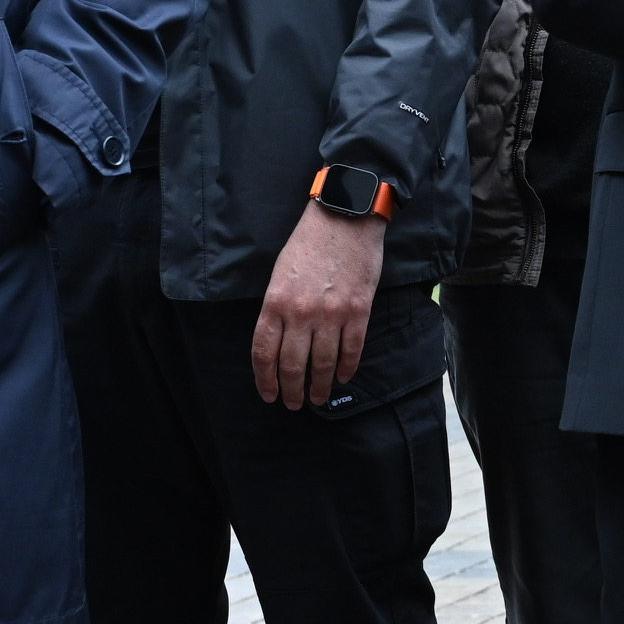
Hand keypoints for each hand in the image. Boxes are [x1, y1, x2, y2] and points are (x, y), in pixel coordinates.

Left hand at [252, 200, 388, 407]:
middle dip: (291, 390)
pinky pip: (351, 350)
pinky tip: (342, 377)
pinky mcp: (358, 311)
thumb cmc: (308, 243)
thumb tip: (280, 342)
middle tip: (294, 404)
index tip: (269, 394)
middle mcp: (301, 313)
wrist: (345, 219)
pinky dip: (346, 368)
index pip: (264, 352)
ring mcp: (332, 314)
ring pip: (322, 363)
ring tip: (318, 398)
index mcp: (275, 302)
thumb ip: (277, 308)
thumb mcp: (280, 273)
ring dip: (319, 386)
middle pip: (292, 364)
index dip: (265, 379)